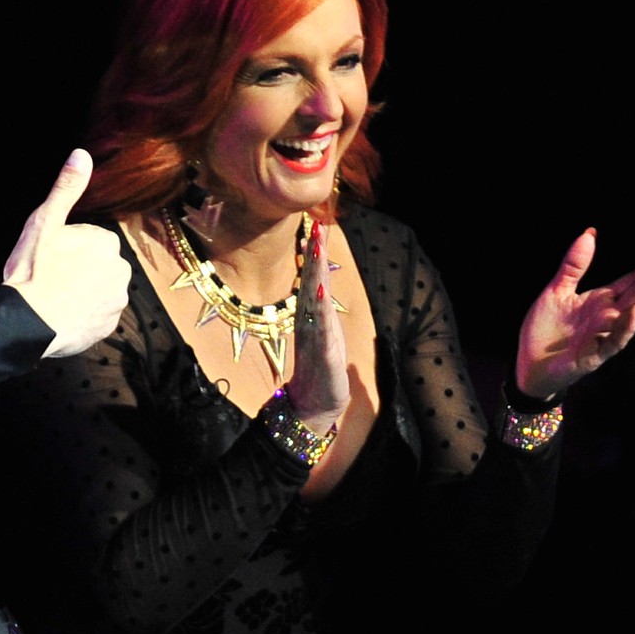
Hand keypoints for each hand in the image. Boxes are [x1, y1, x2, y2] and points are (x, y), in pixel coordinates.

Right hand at [2, 149, 127, 358]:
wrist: (26, 322)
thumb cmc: (33, 270)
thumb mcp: (44, 221)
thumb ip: (66, 188)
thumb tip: (81, 155)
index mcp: (107, 242)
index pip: (90, 239)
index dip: (66, 247)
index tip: (49, 257)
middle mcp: (120, 270)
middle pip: (97, 264)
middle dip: (79, 268)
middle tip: (50, 276)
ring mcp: (116, 300)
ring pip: (98, 289)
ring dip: (82, 291)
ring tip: (54, 297)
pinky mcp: (109, 326)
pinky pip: (97, 314)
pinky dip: (83, 314)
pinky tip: (62, 314)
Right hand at [285, 218, 361, 438]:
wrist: (313, 405)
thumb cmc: (320, 368)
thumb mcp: (324, 333)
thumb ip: (321, 310)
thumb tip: (322, 286)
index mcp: (312, 316)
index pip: (314, 280)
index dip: (316, 255)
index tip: (317, 228)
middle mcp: (310, 322)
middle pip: (311, 283)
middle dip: (314, 256)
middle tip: (316, 229)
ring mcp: (315, 337)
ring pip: (315, 301)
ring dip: (316, 275)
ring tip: (317, 252)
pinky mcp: (323, 354)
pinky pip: (322, 329)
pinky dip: (321, 311)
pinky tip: (321, 294)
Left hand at [513, 230, 634, 402]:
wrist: (527, 363)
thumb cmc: (545, 329)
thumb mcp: (557, 290)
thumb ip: (575, 265)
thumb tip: (590, 232)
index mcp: (603, 302)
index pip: (633, 282)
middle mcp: (609, 318)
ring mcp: (604, 337)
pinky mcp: (593, 356)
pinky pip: (613, 342)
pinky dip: (624, 327)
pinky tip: (633, 311)